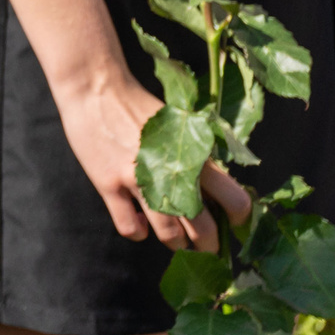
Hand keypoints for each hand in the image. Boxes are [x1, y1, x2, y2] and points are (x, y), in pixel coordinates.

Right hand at [57, 71, 248, 251]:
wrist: (95, 88)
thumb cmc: (138, 103)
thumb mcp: (178, 124)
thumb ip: (195, 154)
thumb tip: (214, 186)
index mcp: (193, 155)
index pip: (235, 200)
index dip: (238, 218)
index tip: (233, 223)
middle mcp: (170, 173)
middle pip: (204, 229)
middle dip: (209, 245)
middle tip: (207, 247)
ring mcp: (138, 181)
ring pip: (169, 235)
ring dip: (177, 245)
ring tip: (177, 242)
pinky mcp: (109, 186)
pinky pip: (130, 228)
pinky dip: (138, 233)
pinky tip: (139, 224)